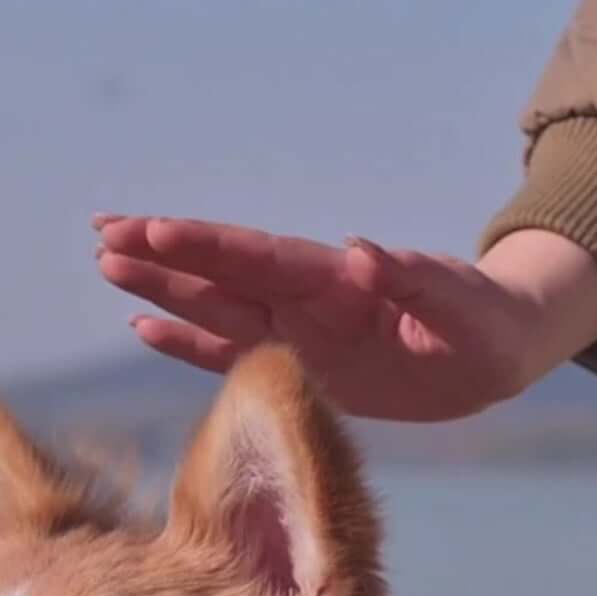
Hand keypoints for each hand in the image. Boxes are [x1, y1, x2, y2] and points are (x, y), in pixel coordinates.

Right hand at [93, 219, 596, 421]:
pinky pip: (233, 354)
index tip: (154, 229)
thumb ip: (412, 276)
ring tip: (107, 265)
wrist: (493, 352)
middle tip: (103, 234)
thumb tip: (363, 252)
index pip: (261, 258)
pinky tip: (144, 328)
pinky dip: (190, 344)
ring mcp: (300, 330)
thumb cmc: (483, 323)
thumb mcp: (458, 302)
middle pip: (223, 273)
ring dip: (164, 289)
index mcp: (339, 280)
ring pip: (217, 308)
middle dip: (165, 255)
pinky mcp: (301, 366)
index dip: (208, 247)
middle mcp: (308, 299)